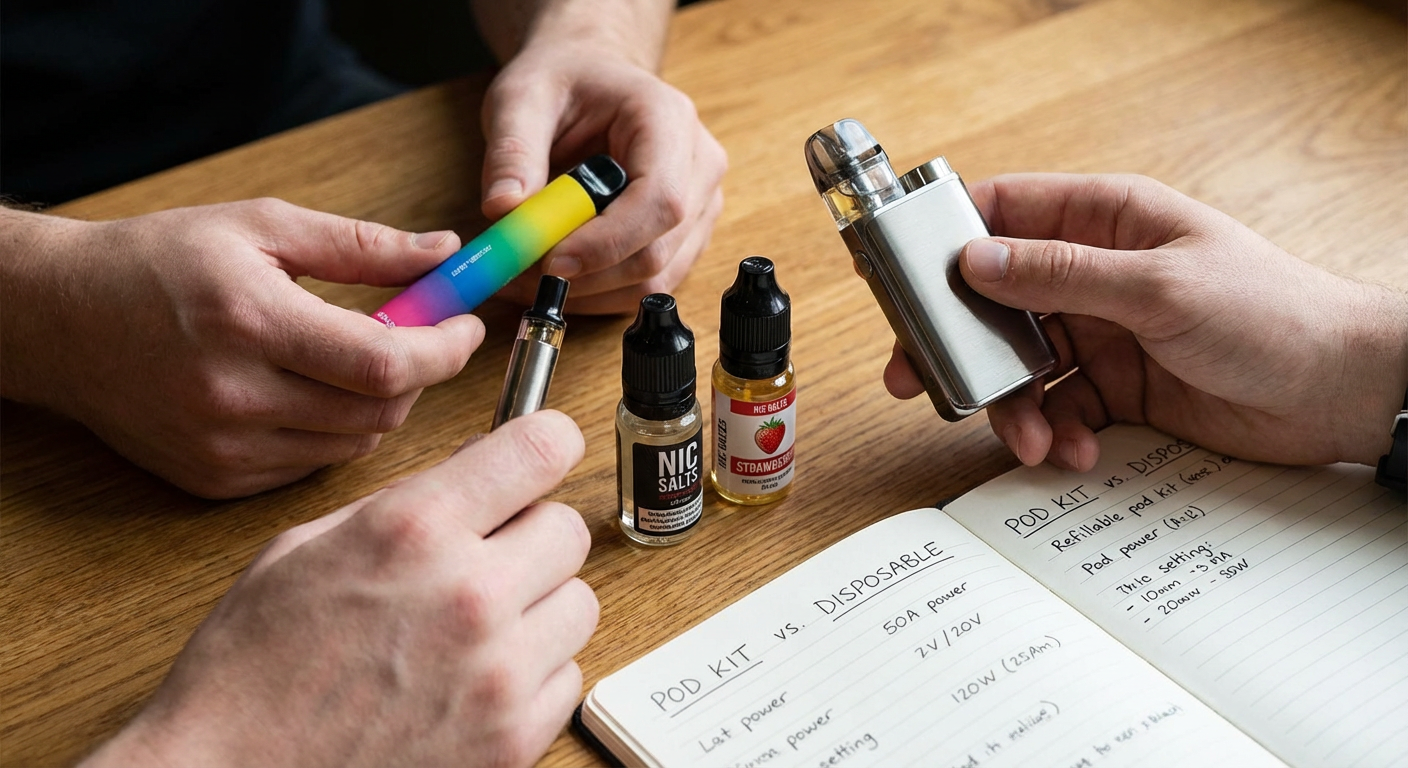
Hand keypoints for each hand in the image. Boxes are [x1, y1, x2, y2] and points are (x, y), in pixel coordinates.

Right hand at [0, 201, 483, 497]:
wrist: (61, 321)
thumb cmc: (159, 262)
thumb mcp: (261, 227)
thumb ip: (362, 245)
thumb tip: (444, 254)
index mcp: (250, 321)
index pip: (383, 362)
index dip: (443, 349)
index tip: (466, 326)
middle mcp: (234, 395)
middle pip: (379, 412)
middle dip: (420, 375)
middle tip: (421, 338)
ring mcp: (222, 448)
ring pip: (354, 445)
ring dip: (380, 406)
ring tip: (360, 361)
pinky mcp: (214, 480)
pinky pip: (312, 467)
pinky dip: (334, 434)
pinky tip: (313, 396)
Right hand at [82, 411, 596, 767]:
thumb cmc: (251, 671)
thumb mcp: (304, 549)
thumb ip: (403, 502)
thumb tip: (476, 467)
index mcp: (413, 532)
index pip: (541, 449)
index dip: (547, 442)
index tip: (543, 451)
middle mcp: (469, 596)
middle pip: (568, 528)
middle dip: (532, 532)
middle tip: (490, 553)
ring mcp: (498, 674)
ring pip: (579, 603)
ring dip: (539, 605)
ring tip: (478, 624)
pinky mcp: (512, 739)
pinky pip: (568, 677)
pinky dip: (535, 674)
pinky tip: (477, 677)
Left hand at [477, 38, 726, 313]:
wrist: (591, 76)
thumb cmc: (564, 80)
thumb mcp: (521, 98)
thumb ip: (511, 153)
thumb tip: (504, 212)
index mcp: (669, 121)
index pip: (660, 201)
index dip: (607, 243)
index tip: (548, 260)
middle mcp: (699, 167)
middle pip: (659, 250)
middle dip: (587, 274)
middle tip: (521, 272)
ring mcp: (700, 206)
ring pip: (655, 279)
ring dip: (589, 291)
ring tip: (529, 271)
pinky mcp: (686, 237)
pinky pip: (648, 284)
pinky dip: (598, 292)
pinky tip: (557, 273)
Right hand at [882, 174, 1407, 469]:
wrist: (1341, 392)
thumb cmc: (1272, 313)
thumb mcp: (1158, 287)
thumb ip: (1060, 275)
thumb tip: (973, 261)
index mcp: (1105, 220)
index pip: (1003, 212)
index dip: (944, 237)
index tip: (895, 272)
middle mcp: (1095, 272)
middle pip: (994, 299)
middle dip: (958, 343)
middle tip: (920, 379)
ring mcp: (1103, 331)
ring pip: (1019, 364)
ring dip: (1013, 406)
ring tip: (1030, 440)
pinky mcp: (1116, 386)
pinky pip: (1058, 408)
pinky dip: (1055, 434)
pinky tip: (1076, 452)